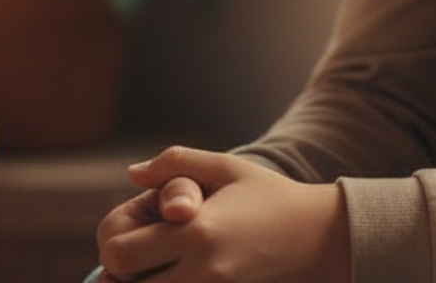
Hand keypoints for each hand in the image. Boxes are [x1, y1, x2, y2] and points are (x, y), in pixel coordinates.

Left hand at [96, 147, 349, 282]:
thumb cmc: (272, 196)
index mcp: (196, 230)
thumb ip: (175, 164)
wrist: (322, 236)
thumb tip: (132, 173)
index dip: (113, 248)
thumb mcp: (227, 168)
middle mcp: (202, 269)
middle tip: (139, 259)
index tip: (131, 236)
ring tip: (159, 268)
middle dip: (124, 276)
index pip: (120, 256)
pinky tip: (179, 275)